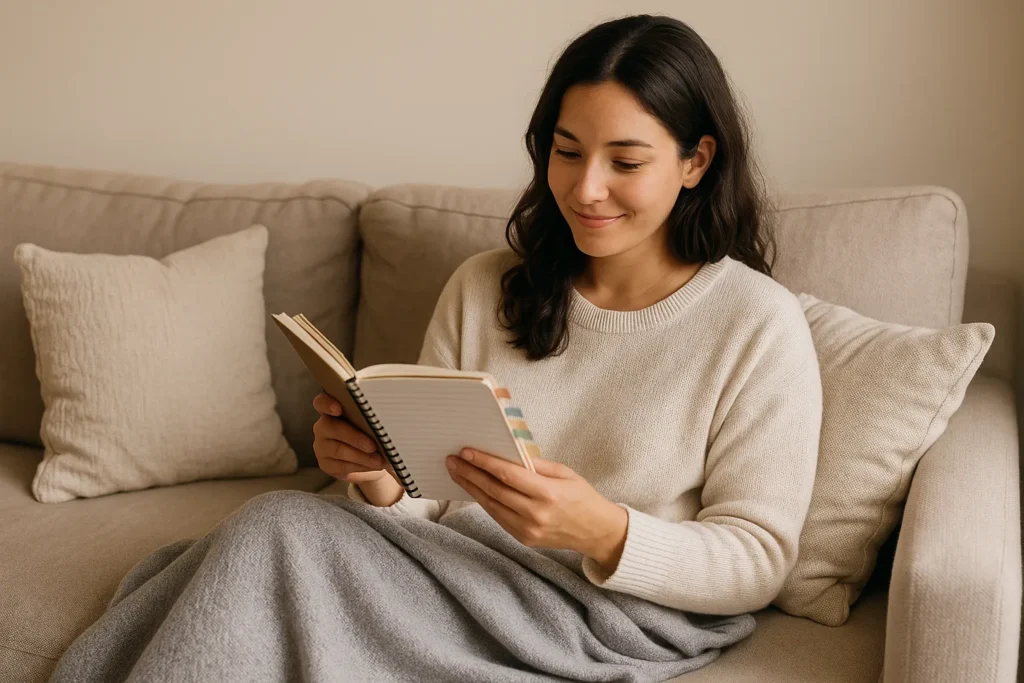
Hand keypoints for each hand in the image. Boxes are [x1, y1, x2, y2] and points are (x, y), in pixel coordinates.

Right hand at [312, 392, 402, 505]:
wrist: (370, 461)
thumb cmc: (372, 435)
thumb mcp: (373, 424)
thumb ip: (373, 418)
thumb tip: (388, 420)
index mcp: (333, 410)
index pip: (321, 402)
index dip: (327, 404)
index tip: (338, 409)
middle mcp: (324, 426)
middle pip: (332, 428)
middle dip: (355, 437)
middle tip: (373, 445)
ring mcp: (322, 446)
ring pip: (339, 450)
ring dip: (361, 456)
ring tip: (378, 460)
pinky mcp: (326, 464)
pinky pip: (342, 466)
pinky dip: (361, 466)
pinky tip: (373, 466)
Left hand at [446, 448, 628, 573]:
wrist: (596, 532)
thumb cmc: (582, 497)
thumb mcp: (565, 473)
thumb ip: (537, 464)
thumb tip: (508, 452)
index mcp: (548, 493)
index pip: (508, 475)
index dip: (484, 462)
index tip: (466, 452)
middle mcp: (535, 513)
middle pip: (494, 490)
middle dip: (470, 473)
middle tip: (452, 461)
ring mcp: (528, 529)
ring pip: (491, 505)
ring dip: (471, 488)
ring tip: (457, 473)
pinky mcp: (523, 538)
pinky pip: (498, 517)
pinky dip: (484, 501)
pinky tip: (475, 489)